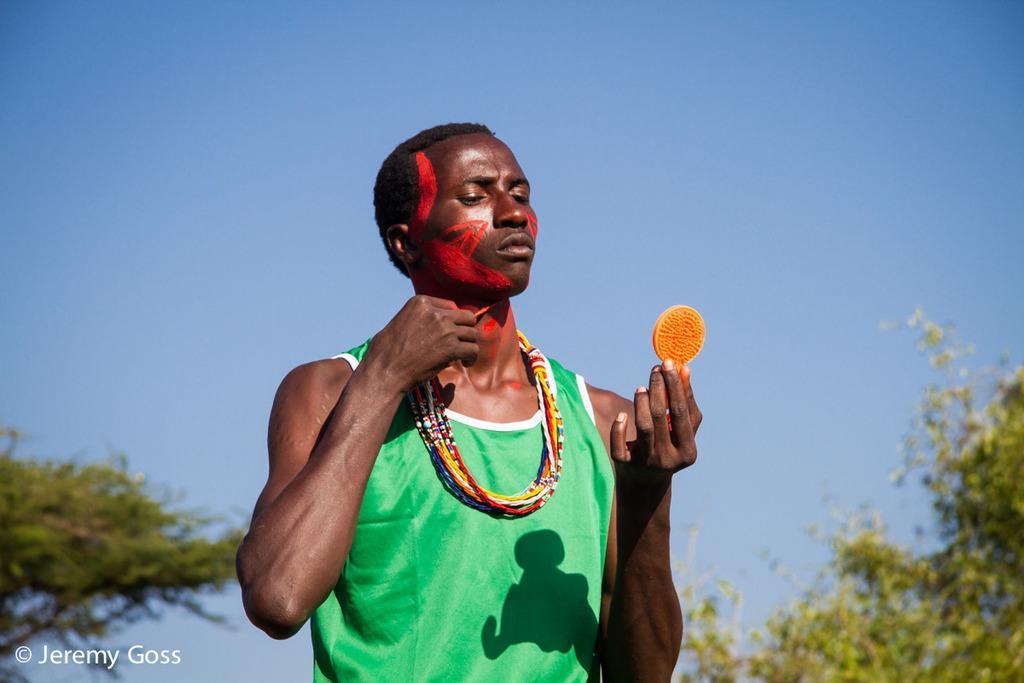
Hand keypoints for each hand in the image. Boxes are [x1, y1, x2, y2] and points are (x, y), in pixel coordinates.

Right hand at [362, 295, 479, 393]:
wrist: (385, 370)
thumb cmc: (386, 351)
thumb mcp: (400, 321)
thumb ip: (420, 318)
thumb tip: (434, 326)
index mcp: (421, 302)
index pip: (451, 306)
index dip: (454, 320)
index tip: (451, 331)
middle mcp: (435, 312)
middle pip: (467, 317)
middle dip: (466, 330)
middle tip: (462, 342)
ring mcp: (445, 329)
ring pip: (472, 334)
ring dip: (469, 345)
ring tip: (464, 355)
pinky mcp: (451, 347)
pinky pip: (472, 350)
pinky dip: (471, 357)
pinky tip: (466, 363)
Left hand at [610, 360, 701, 485]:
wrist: (646, 485)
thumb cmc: (669, 448)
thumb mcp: (682, 431)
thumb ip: (686, 402)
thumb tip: (685, 368)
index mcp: (688, 451)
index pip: (681, 412)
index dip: (676, 385)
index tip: (670, 363)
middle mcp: (668, 459)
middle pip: (661, 416)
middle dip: (658, 388)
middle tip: (655, 369)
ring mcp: (646, 463)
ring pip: (643, 427)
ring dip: (641, 403)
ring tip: (641, 388)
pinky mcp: (625, 466)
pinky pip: (619, 444)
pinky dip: (619, 427)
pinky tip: (621, 415)